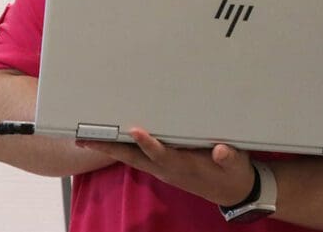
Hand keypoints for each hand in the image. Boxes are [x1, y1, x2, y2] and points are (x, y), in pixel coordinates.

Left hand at [76, 128, 253, 205]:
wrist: (234, 192)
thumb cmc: (234, 173)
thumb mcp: (236, 165)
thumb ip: (228, 157)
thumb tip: (221, 150)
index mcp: (184, 167)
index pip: (162, 155)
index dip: (148, 144)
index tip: (135, 130)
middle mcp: (168, 169)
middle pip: (134, 158)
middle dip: (110, 148)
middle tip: (85, 138)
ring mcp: (164, 169)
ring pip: (132, 158)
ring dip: (111, 149)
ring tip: (88, 137)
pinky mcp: (165, 166)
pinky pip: (139, 158)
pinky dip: (123, 149)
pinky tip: (113, 140)